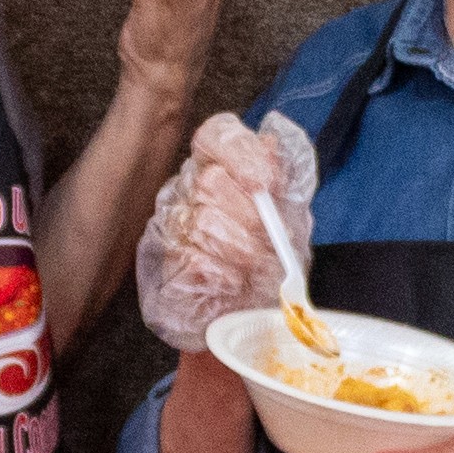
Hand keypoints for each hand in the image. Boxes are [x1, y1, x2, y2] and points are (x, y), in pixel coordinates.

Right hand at [135, 109, 318, 350]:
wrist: (248, 316)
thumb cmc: (267, 263)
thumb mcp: (289, 218)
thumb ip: (283, 181)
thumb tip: (271, 143)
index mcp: (221, 171)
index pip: (216, 136)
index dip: (241, 151)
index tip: (267, 182)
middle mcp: (189, 191)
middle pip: (210, 180)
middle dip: (250, 214)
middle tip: (271, 239)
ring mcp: (172, 227)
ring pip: (203, 222)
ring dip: (242, 249)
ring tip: (258, 267)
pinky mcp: (164, 266)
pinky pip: (194, 260)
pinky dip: (225, 276)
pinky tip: (236, 283)